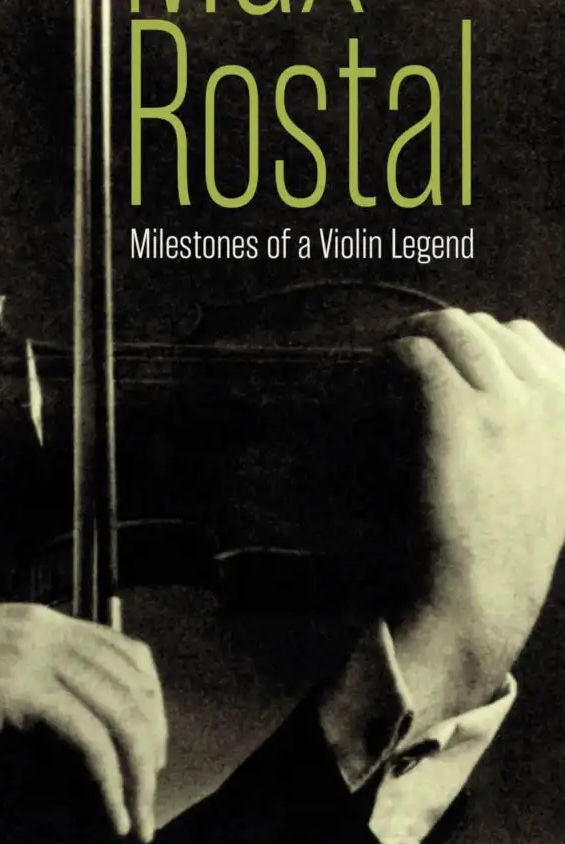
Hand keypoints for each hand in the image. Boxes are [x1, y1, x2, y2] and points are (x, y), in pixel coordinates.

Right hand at [0, 602, 166, 840]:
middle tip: (148, 795)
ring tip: (137, 823)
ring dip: (136, 775)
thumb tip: (68, 745)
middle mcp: (42, 627)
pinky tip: (111, 819)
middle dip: (150, 742)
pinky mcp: (21, 686)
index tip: (146, 754)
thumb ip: (25, 695)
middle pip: (132, 680)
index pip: (120, 650)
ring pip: (119, 710)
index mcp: (34, 622)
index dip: (146, 702)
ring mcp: (32, 651)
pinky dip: (108, 783)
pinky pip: (89, 738)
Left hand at [386, 309, 564, 728]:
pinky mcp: (457, 411)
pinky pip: (416, 353)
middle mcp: (549, 395)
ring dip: (408, 337)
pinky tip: (375, 378)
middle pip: (480, 326)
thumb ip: (532, 424)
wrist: (480, 596)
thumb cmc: (502, 545)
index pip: (523, 337)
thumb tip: (498, 373)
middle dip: (435, 334)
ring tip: (383, 364)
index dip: (470, 343)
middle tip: (399, 360)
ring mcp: (505, 401)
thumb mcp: (543, 477)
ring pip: (448, 326)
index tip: (437, 362)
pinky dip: (389, 358)